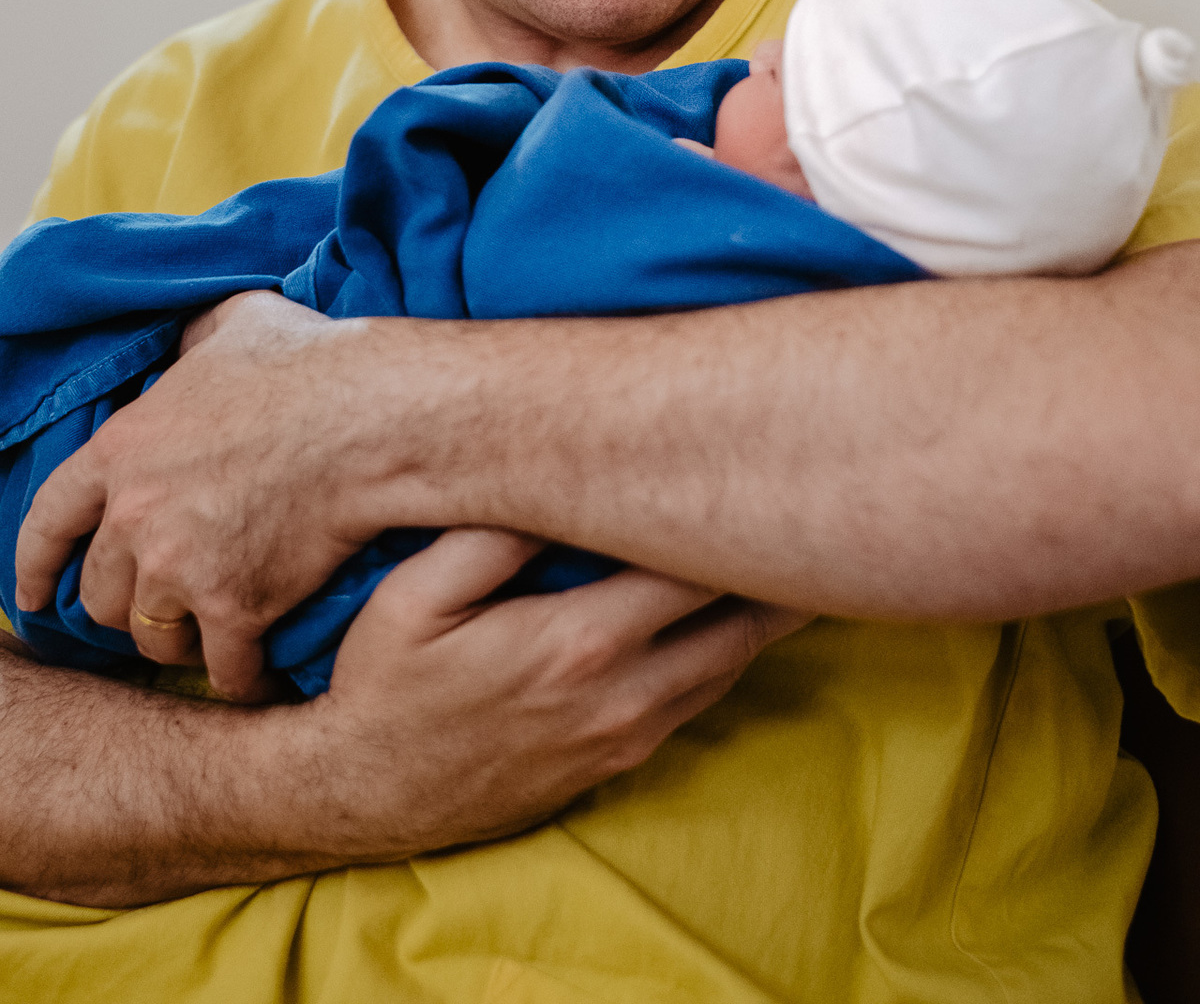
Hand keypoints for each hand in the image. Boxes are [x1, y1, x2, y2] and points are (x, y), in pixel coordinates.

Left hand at [15, 291, 394, 700]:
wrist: (371, 417)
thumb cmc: (310, 362)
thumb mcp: (234, 324)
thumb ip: (194, 344)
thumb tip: (191, 346)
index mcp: (122, 449)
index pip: (48, 521)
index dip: (37, 566)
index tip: (35, 596)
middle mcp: (136, 516)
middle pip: (102, 593)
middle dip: (127, 604)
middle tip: (162, 602)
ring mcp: (181, 568)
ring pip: (153, 638)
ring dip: (178, 641)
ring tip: (207, 636)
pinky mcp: (237, 607)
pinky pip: (224, 669)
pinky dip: (240, 676)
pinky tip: (255, 672)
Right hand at [281, 526, 808, 864]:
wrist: (361, 797)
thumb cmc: (383, 685)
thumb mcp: (413, 597)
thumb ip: (490, 537)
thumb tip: (551, 477)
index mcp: (582, 641)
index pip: (697, 568)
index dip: (741, 519)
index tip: (774, 468)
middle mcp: (624, 694)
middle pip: (741, 621)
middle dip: (782, 564)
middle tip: (821, 505)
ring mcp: (627, 736)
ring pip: (730, 664)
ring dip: (763, 610)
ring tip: (795, 550)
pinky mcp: (618, 762)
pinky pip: (700, 698)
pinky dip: (727, 651)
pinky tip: (731, 610)